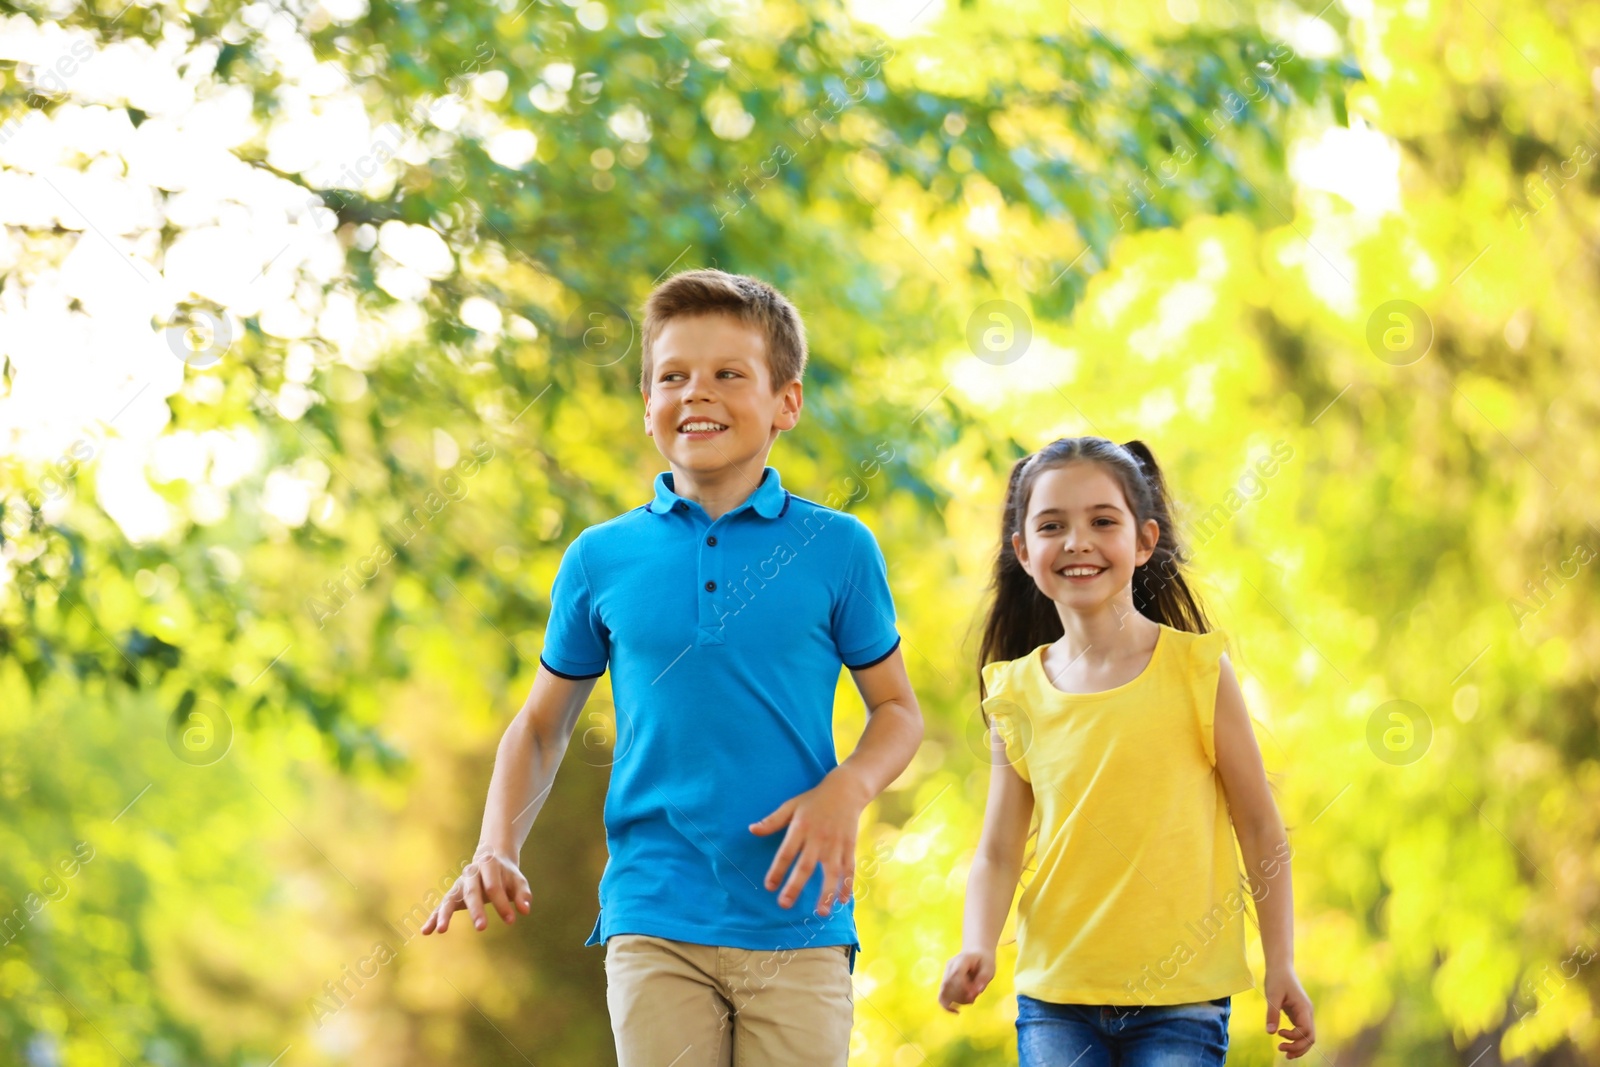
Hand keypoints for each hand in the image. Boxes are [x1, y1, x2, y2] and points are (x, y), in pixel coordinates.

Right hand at [419, 849, 530, 934]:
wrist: (491, 859)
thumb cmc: (507, 874)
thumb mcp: (518, 880)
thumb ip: (523, 894)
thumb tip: (525, 910)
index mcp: (488, 865)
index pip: (493, 886)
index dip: (501, 903)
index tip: (511, 920)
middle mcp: (470, 874)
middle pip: (472, 892)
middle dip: (476, 910)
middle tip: (482, 928)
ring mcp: (459, 884)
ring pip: (450, 898)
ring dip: (445, 914)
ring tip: (441, 930)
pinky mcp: (453, 895)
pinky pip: (441, 906)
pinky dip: (433, 917)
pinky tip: (426, 931)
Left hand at [749, 766, 871, 915]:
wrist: (846, 790)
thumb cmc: (814, 800)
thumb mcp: (791, 805)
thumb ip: (772, 821)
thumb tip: (751, 830)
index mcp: (801, 827)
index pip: (786, 852)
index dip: (777, 870)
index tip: (769, 886)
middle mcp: (819, 838)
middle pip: (806, 866)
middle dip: (795, 886)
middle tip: (784, 905)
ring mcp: (836, 844)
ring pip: (832, 873)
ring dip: (827, 894)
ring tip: (821, 913)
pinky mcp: (849, 847)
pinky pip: (849, 869)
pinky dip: (847, 886)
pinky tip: (842, 902)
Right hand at [938, 950, 994, 1012]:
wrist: (976, 952)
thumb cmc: (984, 961)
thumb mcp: (989, 968)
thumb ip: (983, 979)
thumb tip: (977, 992)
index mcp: (961, 960)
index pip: (956, 974)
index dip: (964, 987)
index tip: (975, 995)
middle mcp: (950, 966)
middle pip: (948, 985)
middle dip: (961, 996)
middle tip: (974, 999)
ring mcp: (945, 973)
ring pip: (943, 992)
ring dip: (956, 1001)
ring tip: (971, 1000)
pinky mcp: (945, 981)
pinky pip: (942, 995)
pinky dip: (947, 1005)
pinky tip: (956, 1012)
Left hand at [1264, 965, 1314, 1058]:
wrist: (1280, 967)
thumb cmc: (1277, 979)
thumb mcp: (1272, 995)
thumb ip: (1272, 1013)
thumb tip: (1270, 1032)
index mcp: (1304, 1008)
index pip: (1306, 1031)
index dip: (1293, 1037)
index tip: (1278, 1032)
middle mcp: (1307, 1013)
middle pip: (1310, 1038)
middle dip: (1298, 1047)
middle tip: (1281, 1050)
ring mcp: (1304, 1014)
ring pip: (1308, 1036)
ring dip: (1298, 1047)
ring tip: (1285, 1054)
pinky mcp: (1298, 1014)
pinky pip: (1302, 1031)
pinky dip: (1296, 1040)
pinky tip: (1286, 1044)